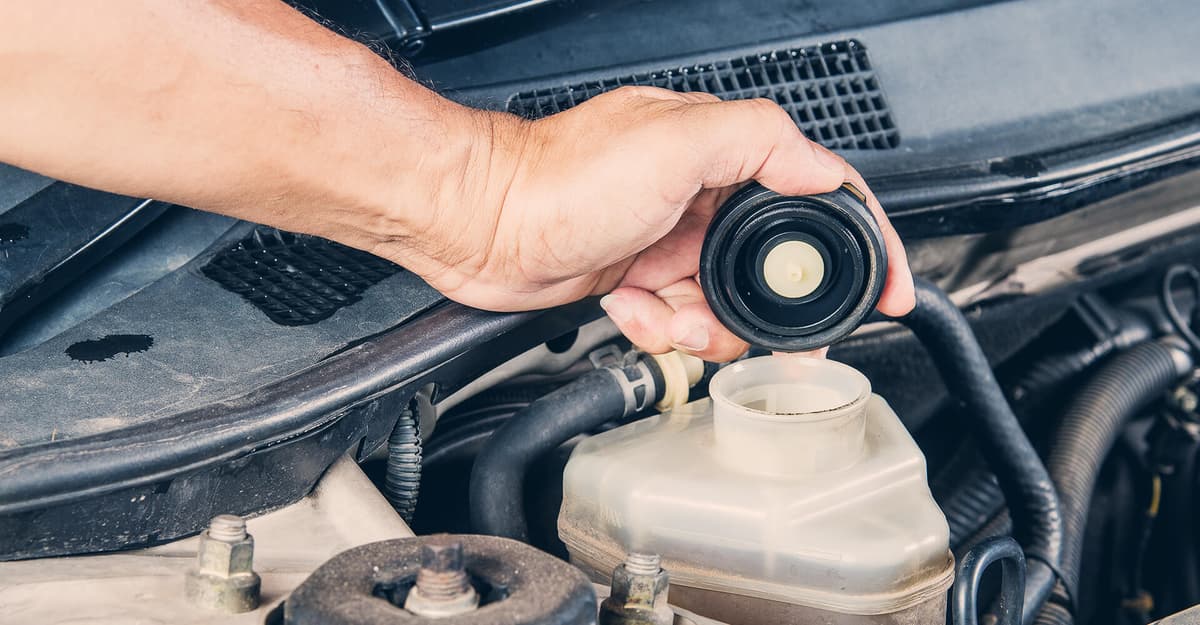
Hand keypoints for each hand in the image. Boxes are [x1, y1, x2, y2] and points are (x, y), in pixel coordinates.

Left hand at [371, 86, 913, 361]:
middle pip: (775, 269)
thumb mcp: (673, 140)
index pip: (820, 194)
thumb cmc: (558, 178)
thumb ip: (758, 142)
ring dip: (702, 324)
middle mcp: (702, 198)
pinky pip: (680, 321)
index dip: (864, 243)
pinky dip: (661, 328)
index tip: (889, 288)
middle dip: (761, 309)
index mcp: (723, 156)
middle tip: (741, 326)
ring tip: (663, 311)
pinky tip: (631, 308)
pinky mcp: (640, 279)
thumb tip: (825, 169)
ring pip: (727, 306)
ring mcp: (671, 241)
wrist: (481, 225)